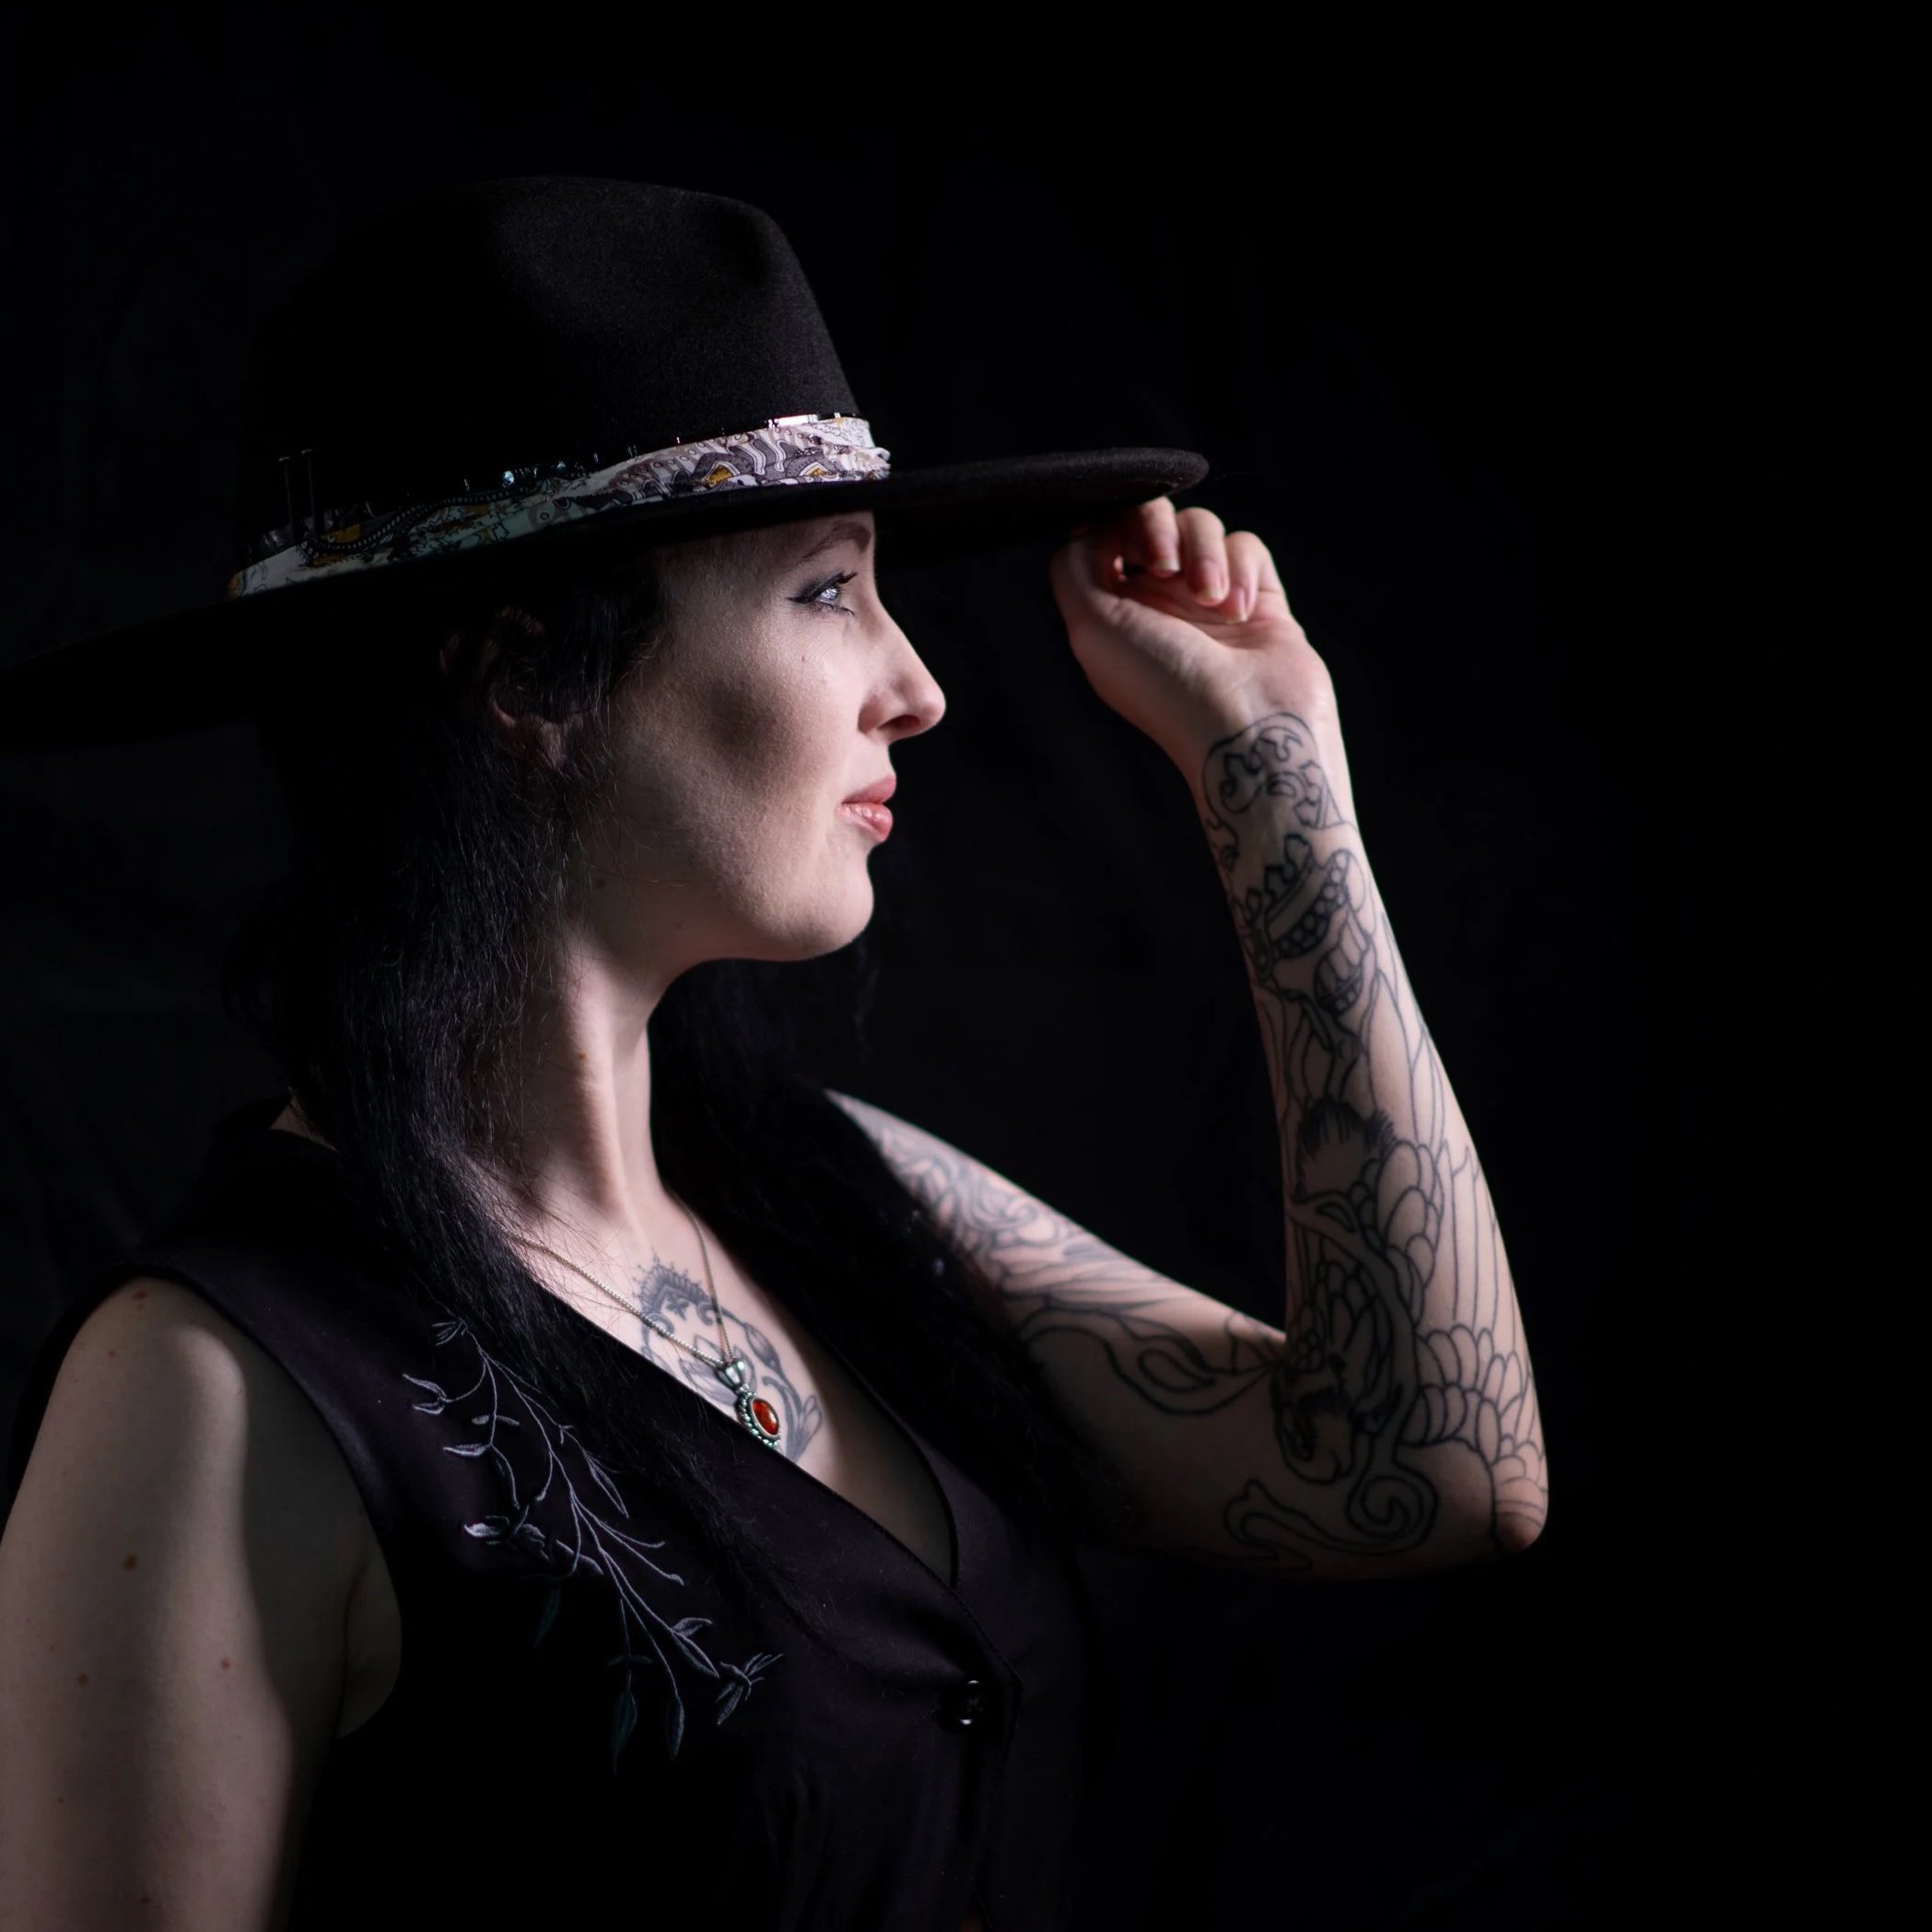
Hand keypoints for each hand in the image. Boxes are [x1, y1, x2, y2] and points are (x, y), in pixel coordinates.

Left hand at [1046, 498, 1333, 764]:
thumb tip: (1091, 526)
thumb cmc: (1166, 687)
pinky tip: (1240, 613)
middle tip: (1166, 564)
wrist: (1246, 727)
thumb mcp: (1092, 627)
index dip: (1114, 525)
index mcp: (1112, 614)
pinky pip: (1246, 546)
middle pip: (1151, 519)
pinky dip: (1241, 570)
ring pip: (1201, 527)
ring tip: (1212, 602)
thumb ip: (1073, 568)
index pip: (1103, 536)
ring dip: (1205, 555)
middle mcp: (1156, 605)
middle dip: (1158, 528)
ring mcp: (1207, 601)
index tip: (1128, 549)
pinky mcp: (1257, 599)